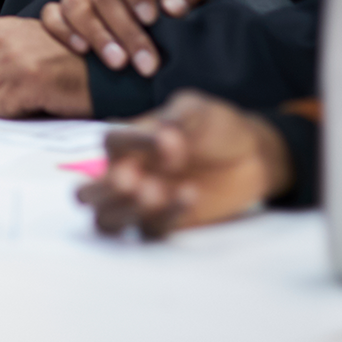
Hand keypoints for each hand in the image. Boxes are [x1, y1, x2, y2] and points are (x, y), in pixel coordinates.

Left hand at [0, 17, 92, 118]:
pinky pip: (2, 111)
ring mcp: (11, 57)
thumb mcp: (23, 53)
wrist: (107, 70)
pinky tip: (40, 100)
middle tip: (20, 99)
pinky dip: (19, 114)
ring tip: (33, 97)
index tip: (4, 95)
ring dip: (7, 110)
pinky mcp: (26, 77)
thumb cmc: (67, 67)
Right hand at [42, 0, 211, 76]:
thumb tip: (173, 5)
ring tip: (119, 64)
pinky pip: (51, 18)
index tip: (151, 18)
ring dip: (98, 36)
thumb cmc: (175, 10)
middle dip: (126, 30)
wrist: (161, 33)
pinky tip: (83, 51)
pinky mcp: (63, 17)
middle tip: (146, 62)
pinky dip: (64, 33)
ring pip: (75, 5)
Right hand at [76, 90, 292, 238]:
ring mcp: (143, 203)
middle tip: (132, 180)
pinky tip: (189, 194)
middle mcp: (128, 174)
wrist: (253, 155)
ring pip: (107, 222)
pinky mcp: (166, 224)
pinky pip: (150, 231)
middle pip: (87, 194)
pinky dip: (165, 216)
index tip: (169, 140)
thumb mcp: (196, 110)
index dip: (133, 143)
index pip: (110, 143)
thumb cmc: (216, 126)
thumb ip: (175, 120)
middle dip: (102, 191)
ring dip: (123, 211)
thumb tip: (163, 138)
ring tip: (153, 193)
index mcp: (129, 142)